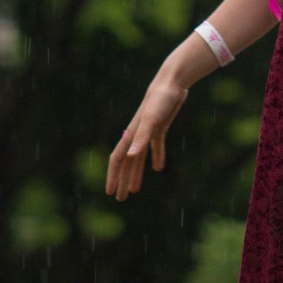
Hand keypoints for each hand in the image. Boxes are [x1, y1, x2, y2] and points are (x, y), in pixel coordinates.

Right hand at [106, 73, 188, 201]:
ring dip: (136, 174)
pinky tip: (158, 168)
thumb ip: (141, 139)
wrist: (172, 83)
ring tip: (135, 190)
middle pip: (127, 162)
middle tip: (120, 198)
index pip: (119, 159)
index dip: (113, 176)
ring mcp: (148, 131)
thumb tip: (131, 157)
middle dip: (122, 180)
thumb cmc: (160, 100)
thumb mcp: (151, 121)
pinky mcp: (160, 127)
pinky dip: (156, 157)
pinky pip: (156, 146)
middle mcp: (137, 135)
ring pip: (139, 157)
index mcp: (132, 135)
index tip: (109, 192)